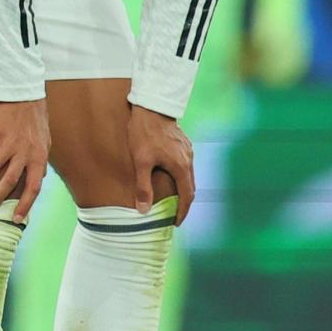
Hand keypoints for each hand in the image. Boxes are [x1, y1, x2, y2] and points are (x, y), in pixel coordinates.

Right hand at [0, 100, 49, 221]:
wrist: (25, 93)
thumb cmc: (35, 119)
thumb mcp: (44, 141)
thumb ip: (39, 160)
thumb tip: (40, 179)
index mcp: (39, 158)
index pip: (34, 188)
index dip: (25, 205)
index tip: (16, 219)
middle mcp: (24, 153)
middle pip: (9, 183)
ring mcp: (9, 144)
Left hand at [127, 105, 193, 224]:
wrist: (152, 107)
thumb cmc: (145, 134)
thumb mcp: (141, 162)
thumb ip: (143, 187)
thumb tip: (144, 211)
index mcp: (181, 167)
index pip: (186, 196)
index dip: (182, 212)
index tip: (176, 223)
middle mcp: (188, 160)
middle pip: (191, 188)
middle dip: (184, 204)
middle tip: (175, 215)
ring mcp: (188, 150)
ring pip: (189, 176)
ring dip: (183, 190)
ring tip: (174, 199)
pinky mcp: (184, 143)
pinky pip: (186, 165)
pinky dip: (182, 177)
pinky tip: (172, 177)